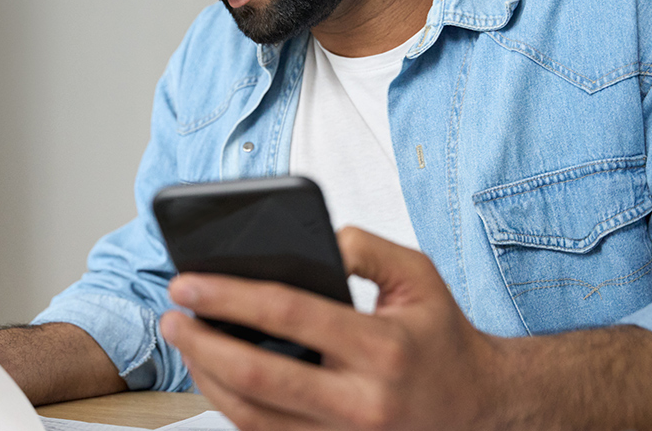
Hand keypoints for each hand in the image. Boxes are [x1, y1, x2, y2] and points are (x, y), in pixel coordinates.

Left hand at [159, 227, 502, 430]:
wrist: (481, 410)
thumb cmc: (442, 337)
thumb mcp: (419, 277)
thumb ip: (367, 248)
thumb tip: (315, 238)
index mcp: (381, 349)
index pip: (289, 316)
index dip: (229, 296)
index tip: (187, 281)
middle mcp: (360, 402)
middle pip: (257, 376)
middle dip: (200, 343)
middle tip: (170, 316)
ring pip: (251, 416)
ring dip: (206, 377)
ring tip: (184, 341)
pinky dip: (231, 407)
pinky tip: (213, 373)